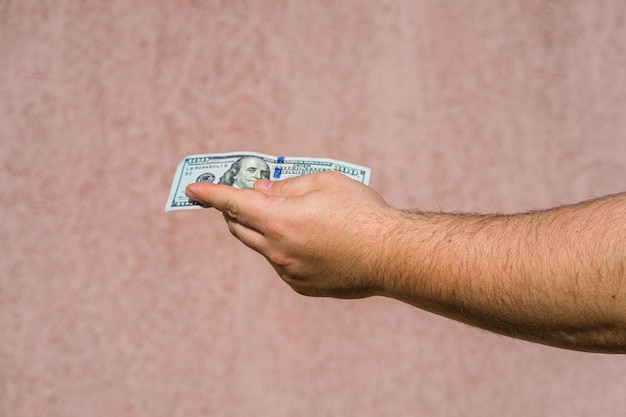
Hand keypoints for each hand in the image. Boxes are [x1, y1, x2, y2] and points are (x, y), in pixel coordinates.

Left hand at [185, 170, 396, 297]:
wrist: (392, 255)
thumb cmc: (362, 212)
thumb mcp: (324, 182)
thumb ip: (285, 187)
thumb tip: (260, 192)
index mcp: (279, 220)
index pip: (233, 204)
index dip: (210, 194)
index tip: (193, 190)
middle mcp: (277, 250)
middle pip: (239, 228)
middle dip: (234, 210)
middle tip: (244, 196)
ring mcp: (289, 272)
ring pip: (261, 247)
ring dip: (264, 229)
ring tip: (294, 217)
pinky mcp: (303, 286)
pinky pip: (282, 264)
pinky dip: (284, 248)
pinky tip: (313, 241)